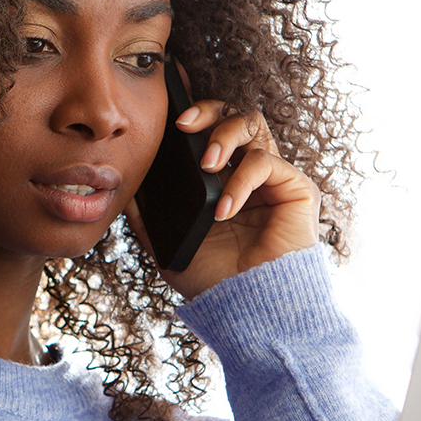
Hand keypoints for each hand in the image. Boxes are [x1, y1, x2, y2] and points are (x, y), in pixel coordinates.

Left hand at [125, 90, 320, 298]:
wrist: (247, 308)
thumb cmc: (213, 280)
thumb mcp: (166, 243)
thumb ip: (147, 214)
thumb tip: (124, 187)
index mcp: (223, 181)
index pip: (213, 130)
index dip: (195, 116)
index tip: (171, 123)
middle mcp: (250, 174)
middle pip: (235, 115)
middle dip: (209, 112)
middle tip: (185, 126)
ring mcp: (274, 180)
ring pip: (254, 125)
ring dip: (224, 137)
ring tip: (206, 165)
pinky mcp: (296, 190)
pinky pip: (266, 163)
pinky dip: (240, 182)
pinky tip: (224, 209)